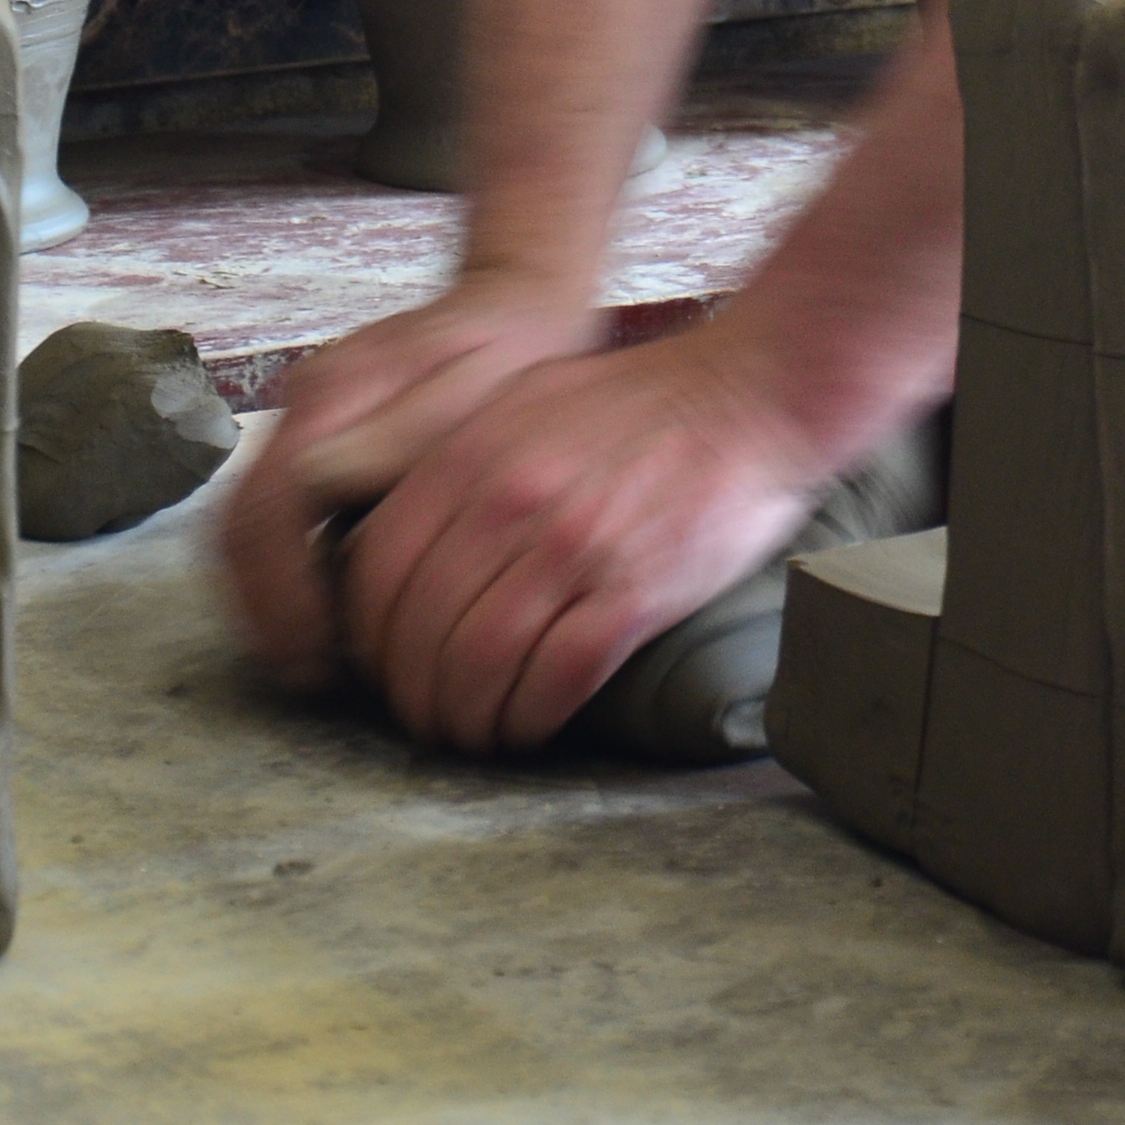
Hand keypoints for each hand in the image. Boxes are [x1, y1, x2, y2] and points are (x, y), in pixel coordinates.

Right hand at [221, 274, 597, 691]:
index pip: (265, 512)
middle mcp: (304, 402)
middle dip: (261, 610)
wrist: (518, 295)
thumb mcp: (480, 394)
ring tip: (313, 654)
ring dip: (266, 597)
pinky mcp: (317, 434)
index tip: (317, 654)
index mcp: (336, 393)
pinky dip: (283, 571)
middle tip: (307, 670)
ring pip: (242, 525)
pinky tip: (328, 611)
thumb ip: (403, 439)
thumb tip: (320, 487)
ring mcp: (303, 415)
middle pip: (234, 526)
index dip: (280, 597)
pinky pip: (270, 515)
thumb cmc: (513, 352)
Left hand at [334, 307, 817, 753]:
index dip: (369, 640)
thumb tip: (408, 536)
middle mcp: (510, 502)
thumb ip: (464, 462)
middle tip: (430, 716)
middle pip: (418, 632)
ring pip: (475, 667)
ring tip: (478, 733)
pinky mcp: (633, 592)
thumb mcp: (530, 400)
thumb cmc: (647, 399)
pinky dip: (529, 719)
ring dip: (466, 720)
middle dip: (414, 694)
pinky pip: (553, 680)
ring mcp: (571, 549)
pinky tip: (531, 726)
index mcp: (474, 455)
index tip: (387, 665)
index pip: (378, 574)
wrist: (754, 392)